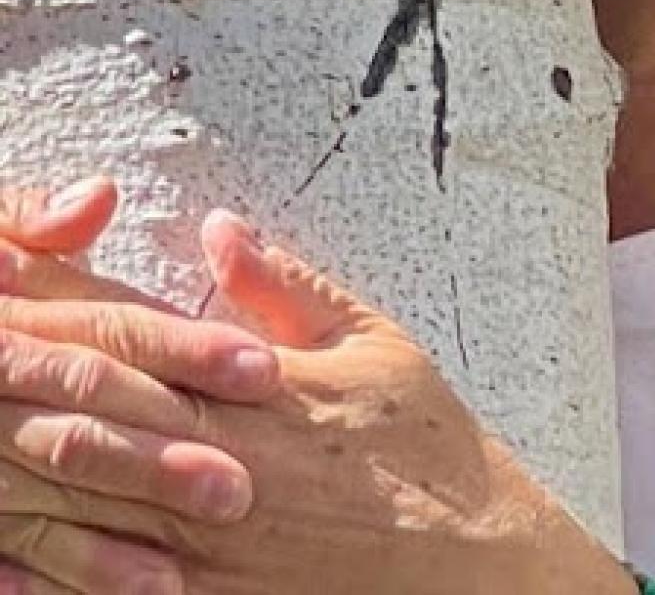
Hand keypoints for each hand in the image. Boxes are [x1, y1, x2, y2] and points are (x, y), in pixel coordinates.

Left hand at [0, 187, 631, 593]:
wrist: (475, 563)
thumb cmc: (430, 449)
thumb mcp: (375, 345)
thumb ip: (287, 290)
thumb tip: (220, 230)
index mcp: (265, 391)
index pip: (139, 340)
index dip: (62, 310)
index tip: (5, 277)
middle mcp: (226, 463)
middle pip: (93, 411)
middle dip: (17, 372)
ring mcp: (211, 546)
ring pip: (84, 500)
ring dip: (17, 462)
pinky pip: (109, 593)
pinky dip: (50, 573)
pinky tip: (5, 557)